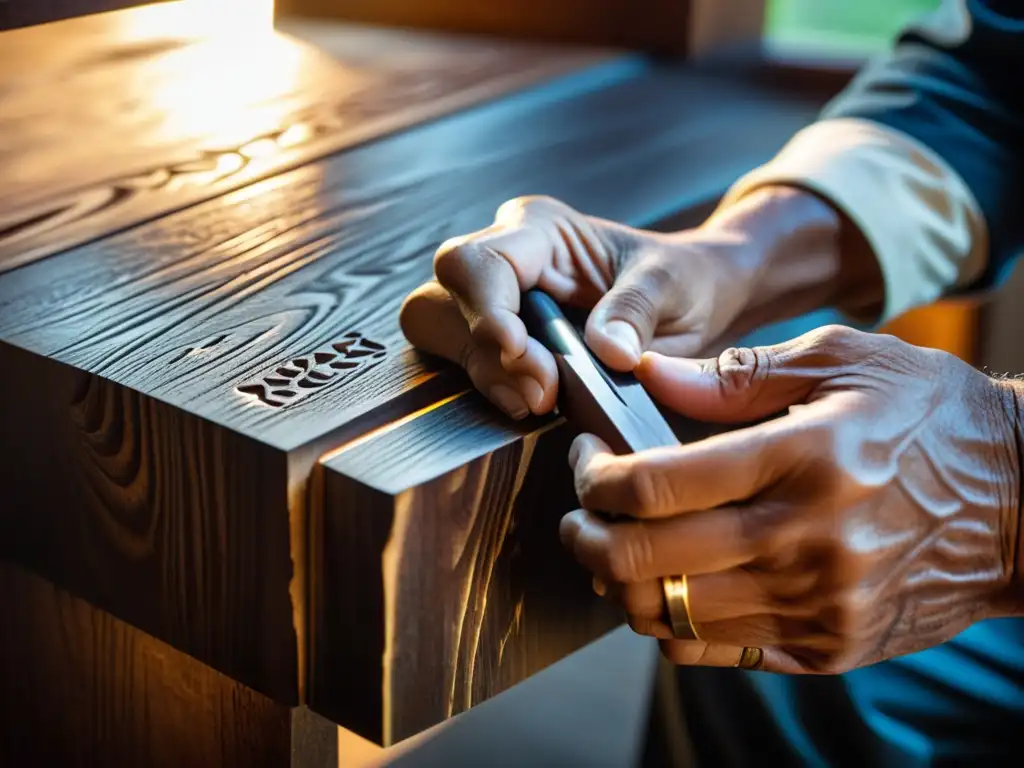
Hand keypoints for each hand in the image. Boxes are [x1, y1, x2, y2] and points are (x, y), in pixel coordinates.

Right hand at [399, 195, 766, 419]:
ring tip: (543, 401)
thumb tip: (608, 350)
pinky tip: (539, 402)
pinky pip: (467, 366)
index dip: (485, 312)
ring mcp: (496, 300)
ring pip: (441, 338)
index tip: (521, 354)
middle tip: (540, 391)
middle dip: (480, 353)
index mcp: (540, 229)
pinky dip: (494, 390)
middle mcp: (505, 259)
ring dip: (486, 377)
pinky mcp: (498, 339)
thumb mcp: (673, 285)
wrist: (696, 298)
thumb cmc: (683, 279)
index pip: (476, 262)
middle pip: (438, 302)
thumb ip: (636, 310)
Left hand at [560, 325, 1022, 672]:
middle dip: (584, 536)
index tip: (585, 461)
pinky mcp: (831, 646)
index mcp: (804, 456)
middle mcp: (806, 540)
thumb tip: (647, 374)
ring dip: (619, 584)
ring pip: (669, 613)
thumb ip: (737, 376)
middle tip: (578, 512)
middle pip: (645, 559)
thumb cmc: (932, 416)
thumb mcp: (846, 361)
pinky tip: (672, 586)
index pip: (654, 484)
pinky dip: (672, 622)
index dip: (593, 476)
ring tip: (616, 546)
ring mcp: (819, 604)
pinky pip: (718, 649)